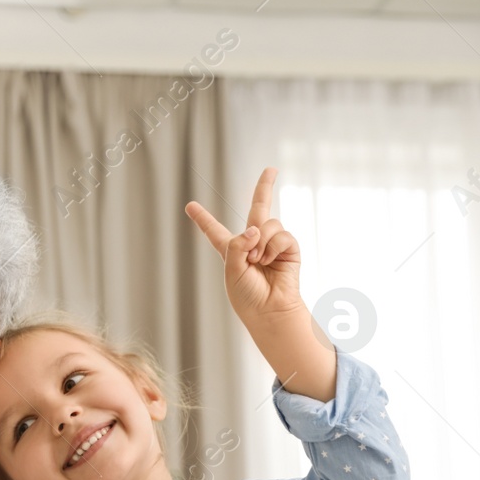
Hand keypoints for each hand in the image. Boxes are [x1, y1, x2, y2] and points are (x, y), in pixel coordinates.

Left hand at [185, 168, 305, 334]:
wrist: (269, 310)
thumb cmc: (246, 296)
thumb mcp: (231, 270)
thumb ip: (237, 245)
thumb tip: (256, 227)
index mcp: (231, 250)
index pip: (214, 231)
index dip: (202, 218)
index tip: (190, 205)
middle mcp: (253, 243)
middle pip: (258, 208)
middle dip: (265, 187)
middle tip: (271, 169)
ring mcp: (272, 244)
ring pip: (267, 223)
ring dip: (260, 242)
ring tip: (258, 262)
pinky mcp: (289, 248)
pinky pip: (281, 234)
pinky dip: (273, 247)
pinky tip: (270, 261)